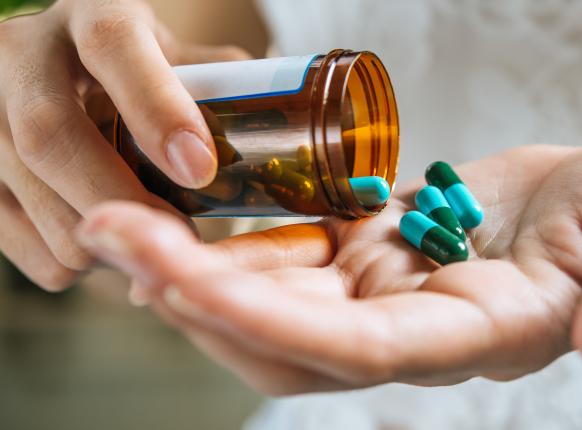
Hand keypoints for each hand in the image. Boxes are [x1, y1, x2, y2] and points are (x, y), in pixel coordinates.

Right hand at [0, 0, 249, 289]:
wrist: (62, 62)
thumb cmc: (140, 66)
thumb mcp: (179, 57)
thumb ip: (221, 91)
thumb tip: (273, 148)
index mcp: (90, 12)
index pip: (113, 47)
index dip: (156, 109)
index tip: (199, 168)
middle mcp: (22, 53)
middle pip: (52, 135)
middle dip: (123, 199)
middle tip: (181, 237)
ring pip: (31, 195)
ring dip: (102, 237)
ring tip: (149, 238)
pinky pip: (12, 237)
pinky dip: (68, 260)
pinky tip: (104, 242)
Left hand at [77, 144, 581, 394]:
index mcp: (479, 336)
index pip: (363, 351)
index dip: (273, 323)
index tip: (183, 283)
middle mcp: (417, 326)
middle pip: (291, 335)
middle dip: (197, 293)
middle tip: (109, 232)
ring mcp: (390, 289)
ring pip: (276, 301)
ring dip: (195, 266)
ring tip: (116, 219)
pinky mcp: (378, 248)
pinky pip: (293, 256)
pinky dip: (236, 239)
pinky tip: (183, 207)